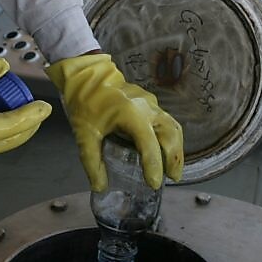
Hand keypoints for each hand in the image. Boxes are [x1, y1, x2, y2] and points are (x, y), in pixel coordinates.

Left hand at [46, 53, 183, 190]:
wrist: (87, 75)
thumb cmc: (85, 103)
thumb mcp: (84, 135)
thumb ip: (92, 162)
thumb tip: (100, 186)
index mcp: (131, 114)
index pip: (149, 144)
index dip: (154, 166)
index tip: (154, 184)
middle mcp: (147, 107)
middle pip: (170, 134)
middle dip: (174, 158)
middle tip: (173, 178)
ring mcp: (151, 103)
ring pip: (173, 127)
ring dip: (176, 148)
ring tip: (174, 169)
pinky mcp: (151, 102)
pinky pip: (167, 121)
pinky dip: (171, 138)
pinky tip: (166, 151)